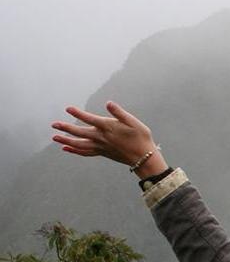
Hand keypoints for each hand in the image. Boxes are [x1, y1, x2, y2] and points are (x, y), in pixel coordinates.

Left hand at [51, 102, 166, 177]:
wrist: (144, 157)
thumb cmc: (141, 138)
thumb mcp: (134, 122)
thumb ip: (120, 113)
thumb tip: (108, 103)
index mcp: (108, 128)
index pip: (90, 119)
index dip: (78, 113)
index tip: (68, 108)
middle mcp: (102, 138)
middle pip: (80, 132)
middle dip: (66, 128)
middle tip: (54, 124)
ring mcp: (101, 147)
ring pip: (79, 144)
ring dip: (66, 140)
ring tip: (54, 137)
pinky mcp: (102, 153)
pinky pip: (85, 152)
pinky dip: (75, 150)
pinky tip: (66, 149)